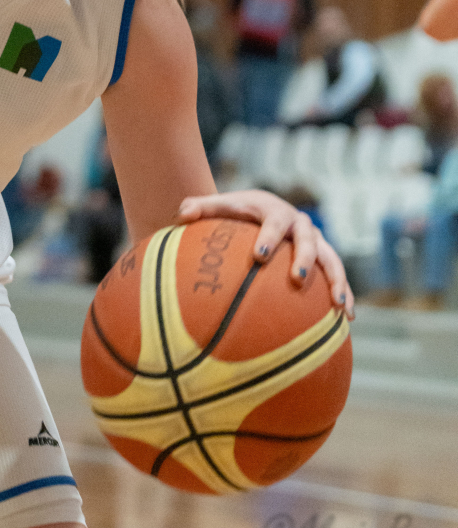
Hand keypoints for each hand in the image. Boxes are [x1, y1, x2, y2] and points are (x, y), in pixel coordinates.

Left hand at [177, 187, 353, 317]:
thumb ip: (199, 208)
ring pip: (331, 259)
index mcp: (273, 211)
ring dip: (337, 280)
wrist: (263, 209)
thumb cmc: (236, 212)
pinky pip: (338, 277)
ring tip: (338, 306)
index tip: (259, 256)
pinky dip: (345, 294)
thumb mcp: (219, 206)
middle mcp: (299, 225)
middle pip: (307, 240)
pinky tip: (346, 320)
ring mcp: (315, 241)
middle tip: (297, 280)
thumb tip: (180, 214)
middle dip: (304, 260)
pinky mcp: (324, 258)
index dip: (268, 238)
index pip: (272, 223)